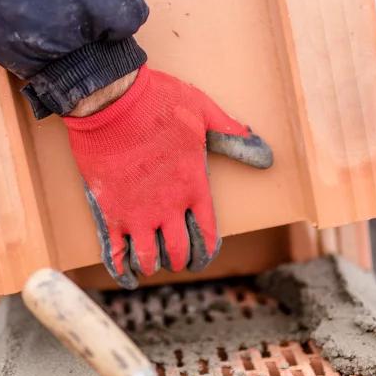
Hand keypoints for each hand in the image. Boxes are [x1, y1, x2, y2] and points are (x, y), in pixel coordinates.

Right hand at [62, 66, 272, 288]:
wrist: (112, 100)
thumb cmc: (159, 102)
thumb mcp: (204, 113)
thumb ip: (233, 136)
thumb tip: (266, 155)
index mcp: (194, 186)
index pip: (208, 235)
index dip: (206, 251)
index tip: (202, 256)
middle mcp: (168, 207)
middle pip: (178, 252)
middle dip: (180, 260)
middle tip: (177, 260)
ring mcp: (137, 213)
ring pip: (148, 258)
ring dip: (152, 264)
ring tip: (152, 261)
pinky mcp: (108, 212)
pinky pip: (115, 254)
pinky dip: (121, 270)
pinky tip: (128, 276)